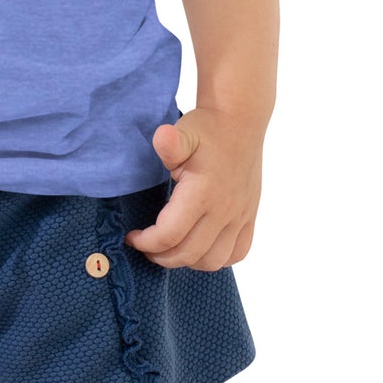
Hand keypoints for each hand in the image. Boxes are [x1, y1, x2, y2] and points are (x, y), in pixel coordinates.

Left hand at [122, 107, 262, 270]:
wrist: (239, 121)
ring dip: (187, 261)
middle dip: (160, 256)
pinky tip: (200, 247)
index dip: (146, 242)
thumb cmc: (207, 128)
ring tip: (170, 249)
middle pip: (188, 253)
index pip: (170, 235)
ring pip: (213, 261)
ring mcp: (240, 216)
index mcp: (203, 192)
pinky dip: (216, 258)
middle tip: (146, 246)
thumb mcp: (184, 131)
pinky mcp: (249, 216)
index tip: (132, 236)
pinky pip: (237, 253)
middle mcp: (224, 209)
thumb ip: (169, 142)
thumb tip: (163, 137)